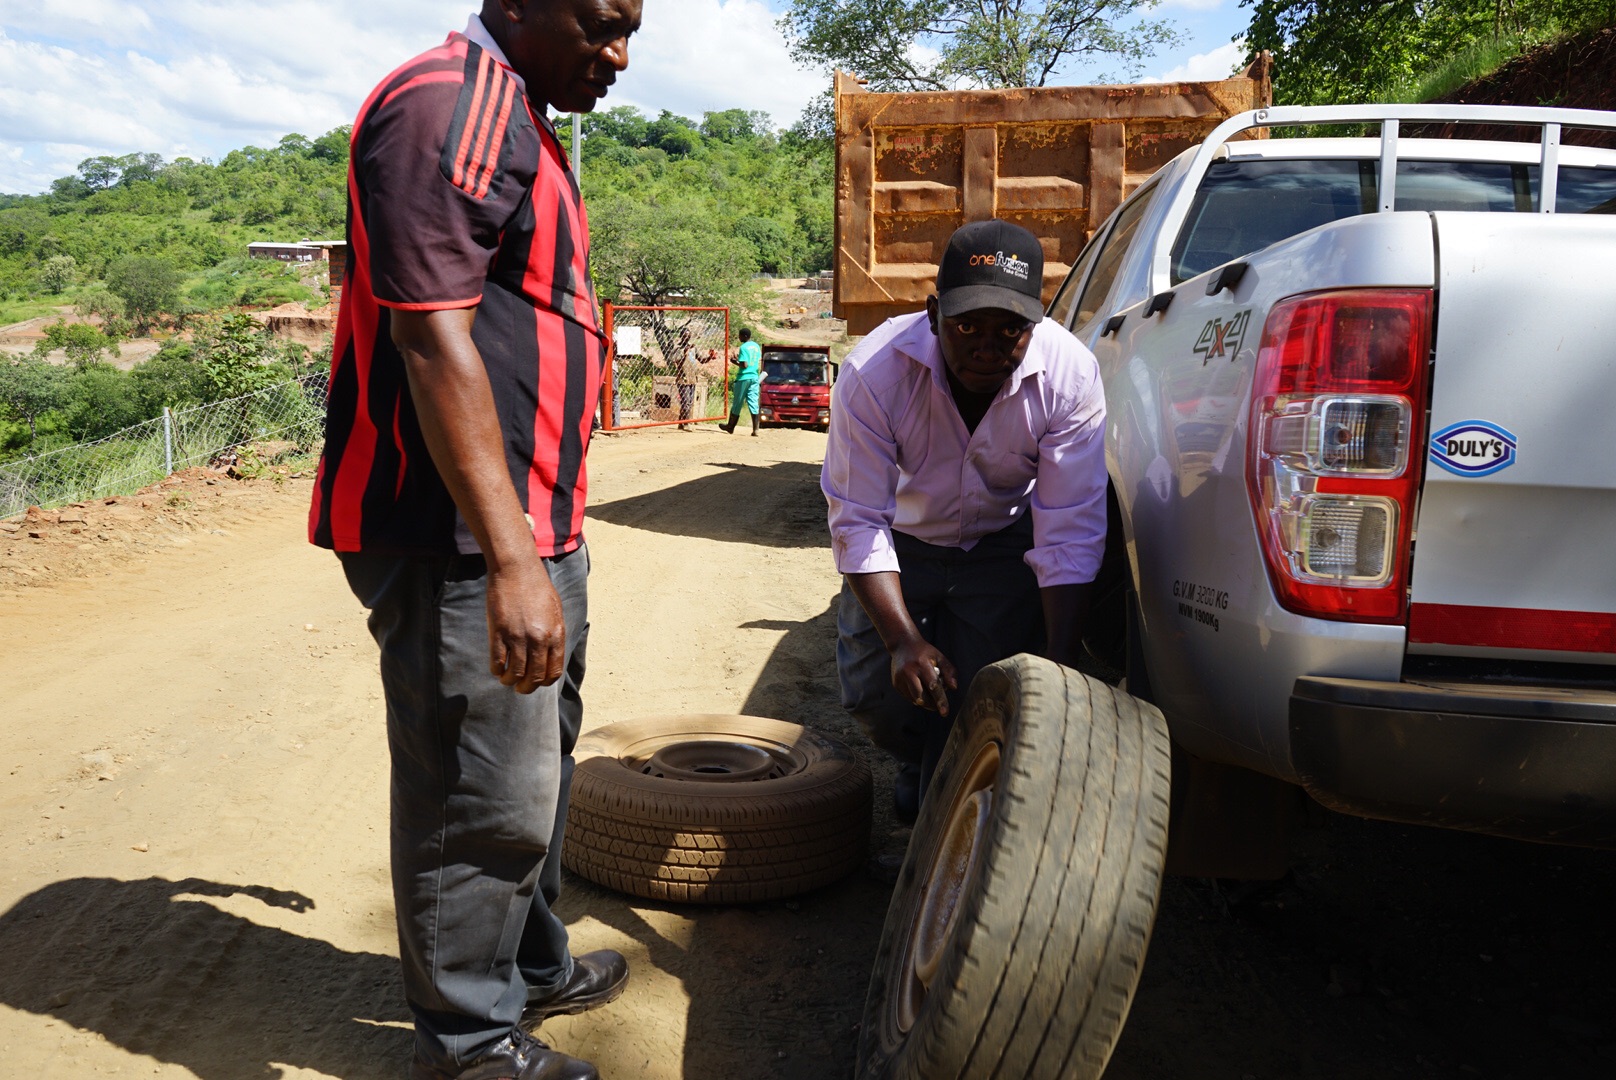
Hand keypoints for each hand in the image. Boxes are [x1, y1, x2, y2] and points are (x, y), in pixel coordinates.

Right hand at [485, 558, 565, 692]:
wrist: (517, 569)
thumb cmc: (537, 588)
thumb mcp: (555, 611)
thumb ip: (553, 634)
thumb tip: (548, 656)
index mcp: (556, 634)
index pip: (553, 672)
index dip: (544, 682)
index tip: (536, 682)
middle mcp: (539, 638)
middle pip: (534, 677)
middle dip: (526, 687)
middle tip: (520, 687)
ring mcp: (518, 636)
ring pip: (515, 673)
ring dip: (510, 681)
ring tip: (506, 679)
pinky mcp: (499, 631)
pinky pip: (497, 661)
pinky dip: (496, 670)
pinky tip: (496, 668)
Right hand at [890, 637, 957, 715]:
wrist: (902, 644)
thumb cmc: (925, 652)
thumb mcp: (940, 657)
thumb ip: (949, 672)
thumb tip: (954, 688)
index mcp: (922, 664)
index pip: (933, 686)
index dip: (940, 700)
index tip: (945, 713)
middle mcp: (909, 672)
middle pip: (922, 697)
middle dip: (932, 705)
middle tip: (938, 706)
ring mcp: (900, 678)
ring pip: (914, 699)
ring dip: (924, 701)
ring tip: (928, 692)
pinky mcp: (895, 683)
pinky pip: (908, 697)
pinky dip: (916, 697)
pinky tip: (919, 688)